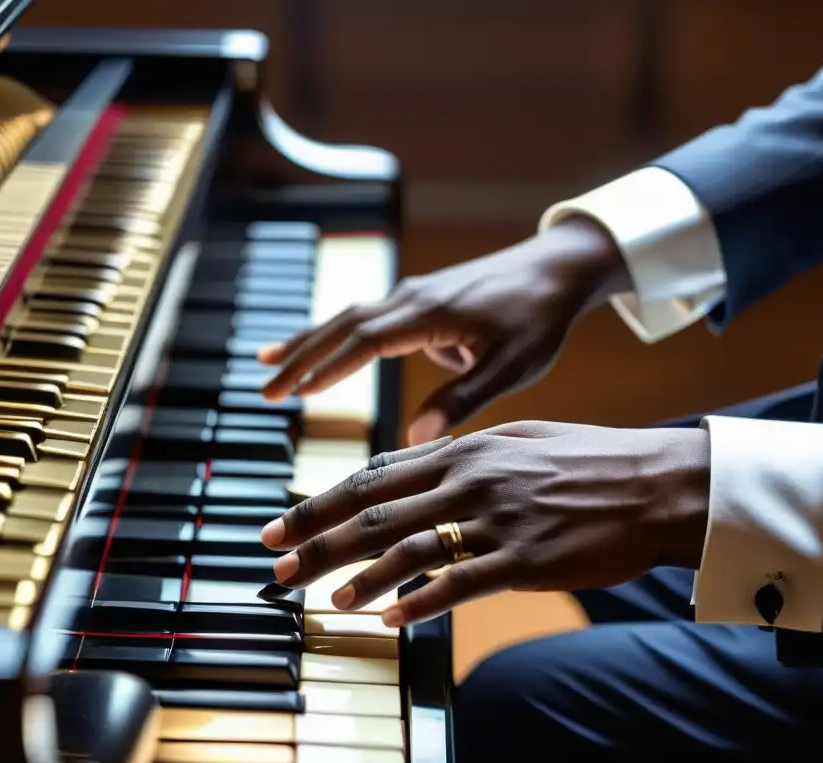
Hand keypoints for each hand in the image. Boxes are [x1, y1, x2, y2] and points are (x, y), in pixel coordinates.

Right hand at [258, 217, 630, 444]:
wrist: (558, 268)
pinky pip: (367, 315)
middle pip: (342, 324)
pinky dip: (337, 332)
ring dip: (310, 339)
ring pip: (348, 316)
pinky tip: (325, 347)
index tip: (293, 392)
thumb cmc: (539, 319)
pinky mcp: (420, 297)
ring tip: (269, 362)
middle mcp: (412, 297)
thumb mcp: (511, 366)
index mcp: (430, 314)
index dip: (327, 367)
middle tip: (264, 388)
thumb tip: (417, 435)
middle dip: (302, 355)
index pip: (364, 341)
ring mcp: (413, 293)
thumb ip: (464, 398)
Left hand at [260, 421, 709, 626]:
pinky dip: (420, 602)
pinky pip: (460, 582)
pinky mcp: (527, 558)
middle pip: (374, 511)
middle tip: (276, 563)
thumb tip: (415, 458)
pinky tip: (392, 619)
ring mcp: (499, 518)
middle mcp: (472, 478)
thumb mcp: (517, 440)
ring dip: (360, 575)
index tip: (283, 523)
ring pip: (408, 548)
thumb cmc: (587, 461)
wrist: (656, 483)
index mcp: (465, 448)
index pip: (373, 475)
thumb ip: (462, 452)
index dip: (320, 501)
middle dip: (317, 538)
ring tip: (326, 598)